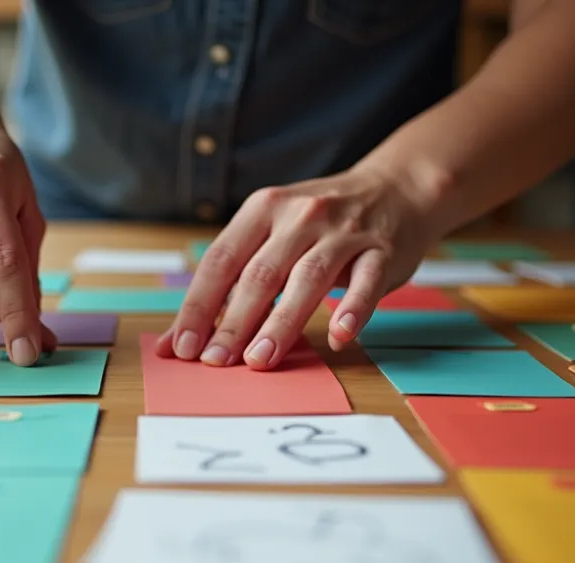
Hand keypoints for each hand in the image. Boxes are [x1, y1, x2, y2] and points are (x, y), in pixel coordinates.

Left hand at [156, 166, 448, 369]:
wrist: (397, 188)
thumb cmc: (320, 224)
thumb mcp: (272, 234)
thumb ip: (231, 283)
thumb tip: (177, 340)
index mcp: (263, 209)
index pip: (221, 260)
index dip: (199, 305)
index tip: (182, 346)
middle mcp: (300, 216)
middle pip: (260, 274)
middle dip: (233, 321)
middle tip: (215, 361)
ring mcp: (343, 233)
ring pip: (308, 278)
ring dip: (282, 322)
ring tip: (260, 360)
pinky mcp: (382, 251)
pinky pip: (366, 282)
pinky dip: (353, 310)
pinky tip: (339, 337)